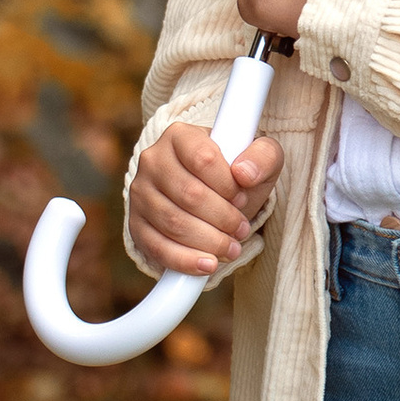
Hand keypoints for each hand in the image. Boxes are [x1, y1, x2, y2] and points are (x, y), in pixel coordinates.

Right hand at [125, 122, 281, 277]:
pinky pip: (157, 247)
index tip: (242, 198)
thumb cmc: (236, 175)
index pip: (203, 159)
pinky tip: (208, 264)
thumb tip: (244, 173)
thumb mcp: (260, 159)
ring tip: (231, 247)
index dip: (227, 185)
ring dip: (209, 241)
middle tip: (240, 229)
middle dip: (222, 218)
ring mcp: (140, 193)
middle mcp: (153, 160)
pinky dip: (185, 260)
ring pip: (173, 223)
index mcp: (180, 136)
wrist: (213, 196)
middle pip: (189, 194)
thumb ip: (263, 157)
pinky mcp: (136, 224)